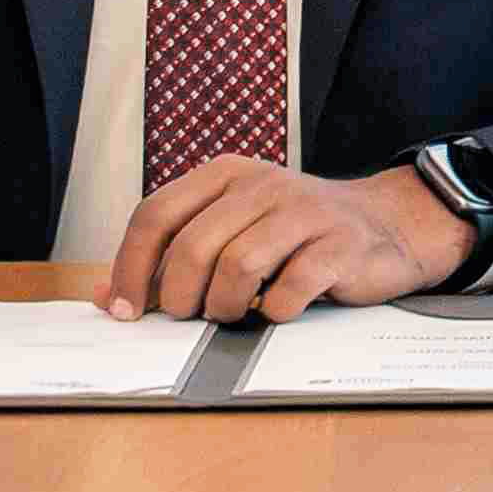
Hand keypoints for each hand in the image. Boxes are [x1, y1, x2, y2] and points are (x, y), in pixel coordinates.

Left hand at [100, 156, 465, 324]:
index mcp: (227, 174)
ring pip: (238, 265)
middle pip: (193, 246)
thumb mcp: (231, 231)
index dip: (131, 267)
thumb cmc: (296, 235)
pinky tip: (279, 308)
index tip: (126, 310)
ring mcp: (305, 211)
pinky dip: (276, 311)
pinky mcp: (340, 244)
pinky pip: (291, 289)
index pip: (156, 214)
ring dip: (225, 306)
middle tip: (191, 316)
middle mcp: (263, 184)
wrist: (385, 225)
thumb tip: (106, 298)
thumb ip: (170, 260)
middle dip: (179, 296)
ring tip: (233, 313)